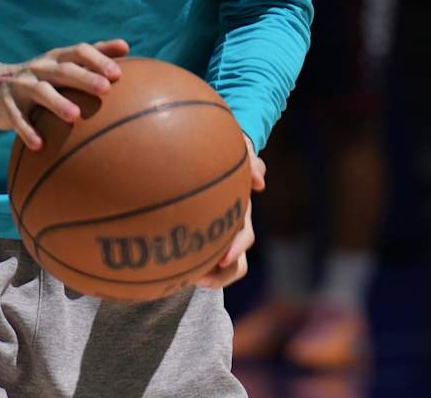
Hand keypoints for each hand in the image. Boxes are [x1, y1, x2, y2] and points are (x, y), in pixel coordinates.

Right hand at [0, 39, 129, 148]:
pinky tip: (39, 145)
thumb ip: (92, 56)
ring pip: (41, 92)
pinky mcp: (5, 105)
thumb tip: (126, 46)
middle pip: (64, 70)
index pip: (79, 51)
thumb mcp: (62, 65)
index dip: (98, 59)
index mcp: (56, 58)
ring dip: (58, 103)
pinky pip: (17, 118)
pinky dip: (27, 131)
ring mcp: (21, 85)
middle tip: (105, 89)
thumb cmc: (40, 78)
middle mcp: (39, 68)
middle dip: (85, 77)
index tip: (118, 72)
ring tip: (75, 116)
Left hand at [195, 132, 265, 289]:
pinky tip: (170, 268)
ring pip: (222, 269)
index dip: (237, 249)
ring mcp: (218, 237)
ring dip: (212, 277)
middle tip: (202, 278)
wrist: (201, 156)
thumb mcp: (239, 149)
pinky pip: (201, 263)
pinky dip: (192, 268)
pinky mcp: (201, 240)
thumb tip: (260, 182)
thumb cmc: (221, 153)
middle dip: (223, 274)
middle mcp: (231, 229)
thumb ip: (250, 161)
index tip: (224, 258)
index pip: (244, 237)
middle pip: (235, 261)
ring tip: (190, 279)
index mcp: (239, 213)